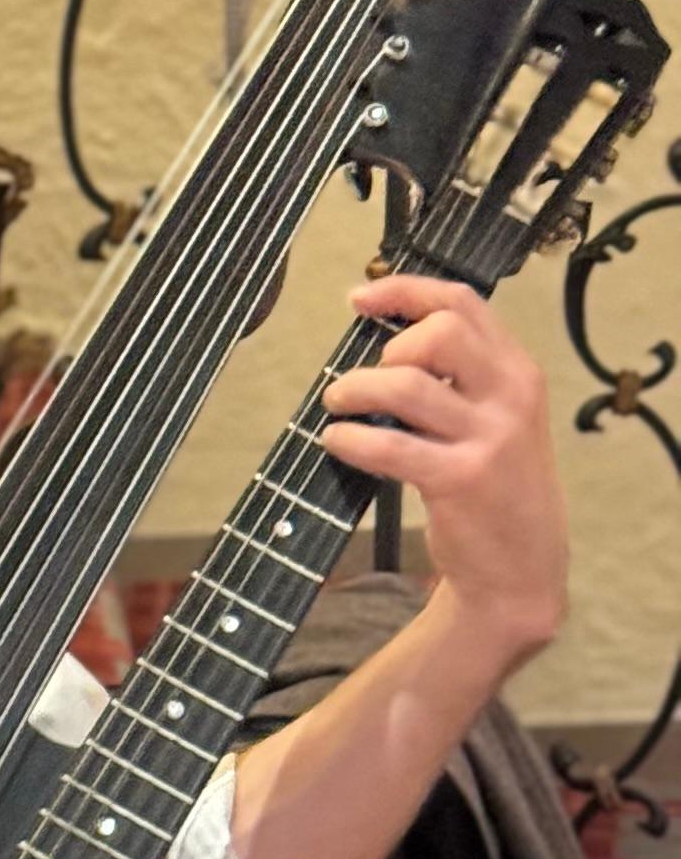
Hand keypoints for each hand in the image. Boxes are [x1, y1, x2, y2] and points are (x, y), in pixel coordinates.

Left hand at [325, 274, 566, 667]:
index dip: (404, 291)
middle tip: (367, 379)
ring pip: (406, 385)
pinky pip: (390, 445)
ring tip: (337, 406)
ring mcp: (490, 439)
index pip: (462, 303)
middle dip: (389, 347)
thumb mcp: (497, 419)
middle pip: (441, 332)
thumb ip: (459, 376)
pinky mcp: (462, 480)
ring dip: (355, 390)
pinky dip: (351, 439)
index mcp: (518, 372)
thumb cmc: (495, 485)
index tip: (359, 299)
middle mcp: (512, 396)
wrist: (522, 568)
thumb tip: (381, 337)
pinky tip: (337, 442)